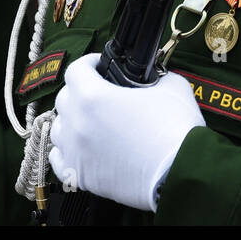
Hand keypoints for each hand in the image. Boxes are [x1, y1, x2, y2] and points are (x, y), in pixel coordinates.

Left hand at [49, 54, 203, 211]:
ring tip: (91, 122)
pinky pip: (59, 160)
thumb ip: (155, 76)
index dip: (89, 63)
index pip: (76, 70)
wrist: (181, 172)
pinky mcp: (81, 176)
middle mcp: (78, 123)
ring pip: (59, 129)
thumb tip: (153, 78)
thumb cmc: (176, 131)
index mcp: (93, 96)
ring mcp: (76, 152)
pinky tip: (81, 147)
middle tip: (100, 93)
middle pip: (64, 98)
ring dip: (71, 121)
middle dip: (80, 90)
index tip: (99, 65)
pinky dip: (67, 150)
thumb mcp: (172, 86)